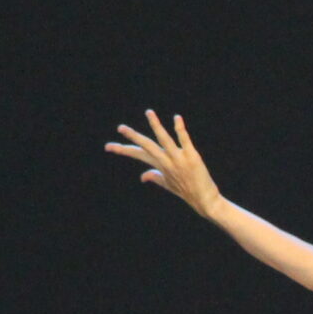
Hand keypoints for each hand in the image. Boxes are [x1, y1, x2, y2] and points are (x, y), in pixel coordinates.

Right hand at [106, 111, 224, 217]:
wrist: (205, 201)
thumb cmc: (188, 192)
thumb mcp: (168, 185)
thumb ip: (155, 177)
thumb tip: (142, 176)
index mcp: (160, 166)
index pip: (138, 155)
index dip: (123, 150)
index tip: (108, 146)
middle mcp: (167, 162)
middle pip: (147, 146)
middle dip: (133, 137)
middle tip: (120, 128)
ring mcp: (179, 159)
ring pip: (164, 139)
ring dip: (156, 125)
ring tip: (149, 112)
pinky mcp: (192, 157)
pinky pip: (184, 140)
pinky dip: (180, 129)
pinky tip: (177, 118)